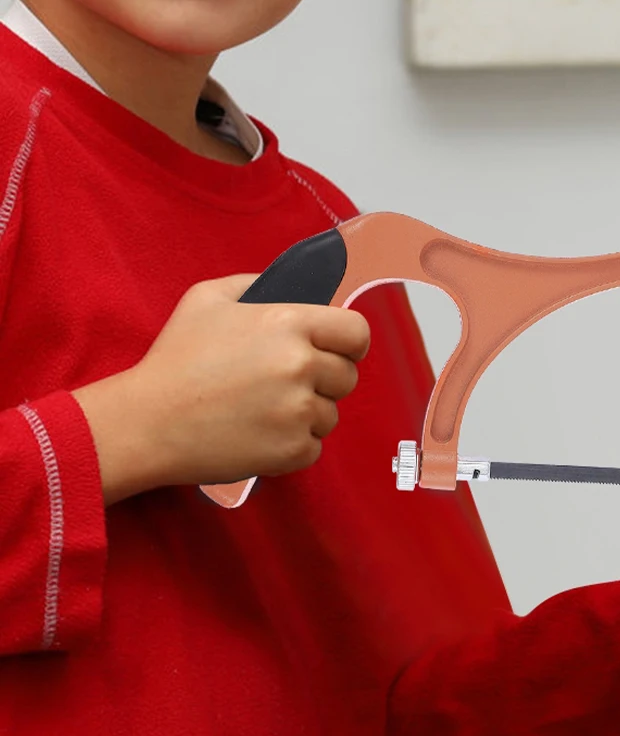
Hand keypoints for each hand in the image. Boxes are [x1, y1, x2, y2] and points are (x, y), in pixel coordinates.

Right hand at [73, 273, 369, 504]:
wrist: (146, 423)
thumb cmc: (175, 360)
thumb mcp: (208, 298)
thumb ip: (256, 285)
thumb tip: (293, 289)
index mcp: (289, 323)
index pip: (357, 332)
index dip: (349, 343)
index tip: (336, 351)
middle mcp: (300, 366)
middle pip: (347, 376)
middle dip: (324, 380)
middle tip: (284, 383)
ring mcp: (298, 411)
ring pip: (330, 414)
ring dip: (306, 414)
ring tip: (263, 410)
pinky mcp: (292, 450)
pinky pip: (314, 446)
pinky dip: (292, 445)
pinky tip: (258, 434)